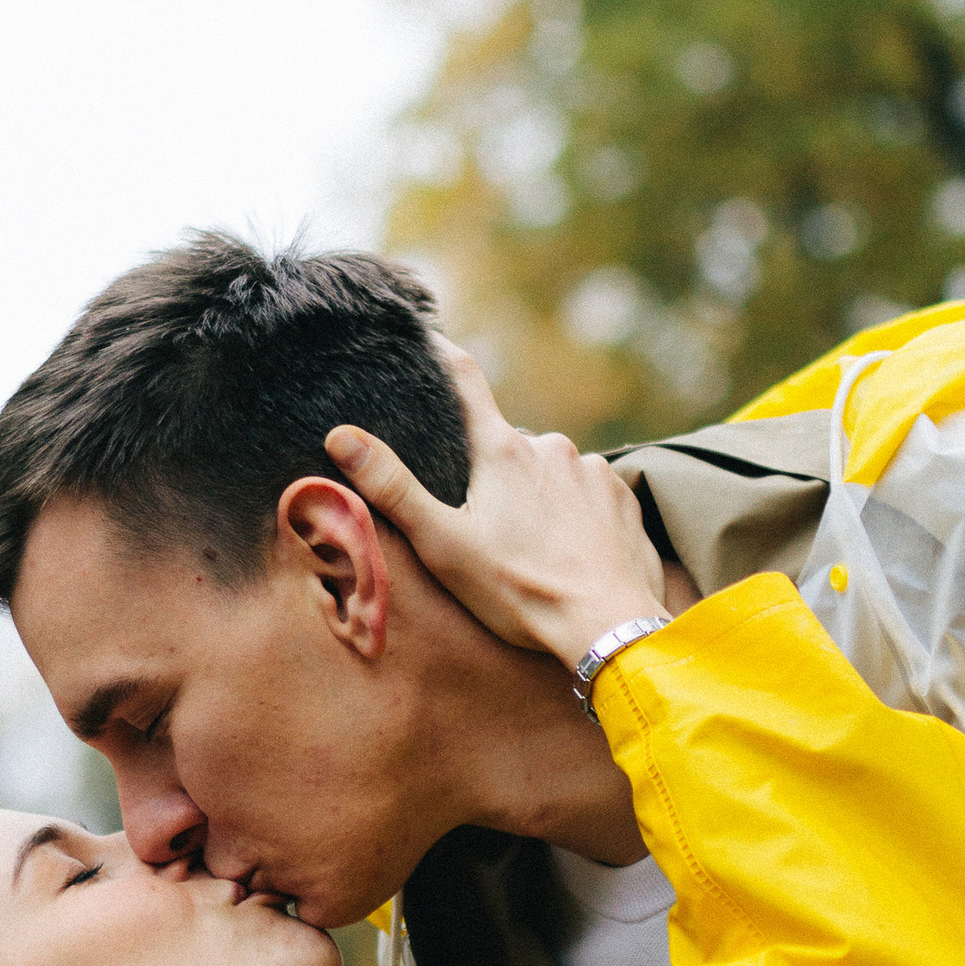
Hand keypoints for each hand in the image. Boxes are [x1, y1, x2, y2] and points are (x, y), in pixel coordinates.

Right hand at [326, 344, 664, 674]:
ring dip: (537, 496)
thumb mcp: (442, 543)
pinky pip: (589, 494)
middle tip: (484, 522)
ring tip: (530, 548)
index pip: (465, 381)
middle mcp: (551, 446)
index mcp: (502, 450)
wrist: (607, 626)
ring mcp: (592, 470)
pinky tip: (569, 551)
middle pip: (509, 444)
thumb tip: (342, 436)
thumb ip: (392, 487)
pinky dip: (576, 514)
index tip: (429, 338)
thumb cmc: (519, 590)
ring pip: (551, 472)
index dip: (443, 357)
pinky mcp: (622, 498)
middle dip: (494, 473)